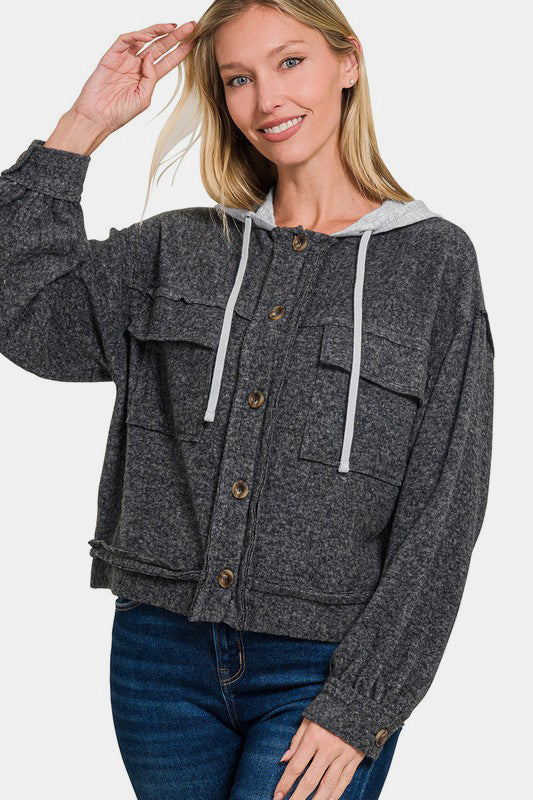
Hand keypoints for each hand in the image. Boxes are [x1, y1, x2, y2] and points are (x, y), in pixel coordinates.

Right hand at [69, 21, 197, 136]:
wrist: (98, 117)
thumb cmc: (120, 112)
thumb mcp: (144, 97)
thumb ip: (151, 77)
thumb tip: (151, 56)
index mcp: (148, 77)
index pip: (168, 60)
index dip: (181, 50)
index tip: (195, 41)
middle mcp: (138, 65)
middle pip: (160, 45)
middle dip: (175, 36)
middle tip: (191, 26)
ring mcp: (125, 59)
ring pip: (144, 38)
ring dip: (158, 30)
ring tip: (173, 27)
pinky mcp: (111, 56)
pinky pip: (125, 40)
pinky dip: (136, 36)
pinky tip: (148, 37)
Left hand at [272, 718, 364, 799]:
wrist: (358, 702)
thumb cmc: (329, 710)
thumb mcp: (309, 719)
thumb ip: (297, 740)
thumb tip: (284, 759)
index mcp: (314, 737)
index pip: (296, 766)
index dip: (285, 783)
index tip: (277, 795)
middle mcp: (329, 749)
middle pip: (310, 780)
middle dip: (297, 797)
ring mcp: (343, 755)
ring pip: (328, 785)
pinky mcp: (355, 759)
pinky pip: (344, 782)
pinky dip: (335, 795)